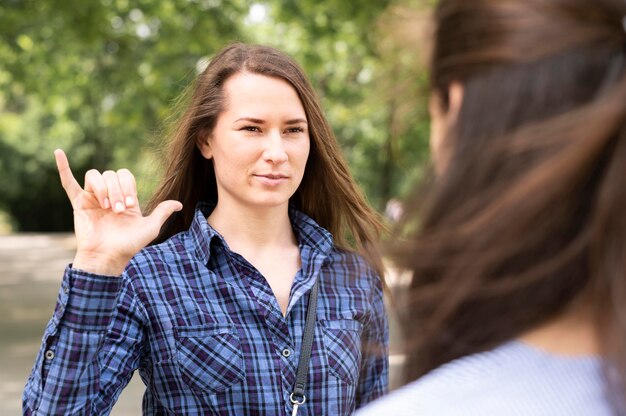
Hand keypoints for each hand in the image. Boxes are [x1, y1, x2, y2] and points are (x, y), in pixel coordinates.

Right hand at [55, 149, 181, 274]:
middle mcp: (109, 194)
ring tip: (106, 207)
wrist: (108, 257)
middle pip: (111, 174)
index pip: (126, 176)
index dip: (128, 186)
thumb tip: (180, 204)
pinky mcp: (78, 203)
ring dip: (102, 189)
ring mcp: (92, 198)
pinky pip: (68, 182)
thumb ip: (162, 212)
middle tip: (117, 210)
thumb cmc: (129, 245)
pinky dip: (62, 167)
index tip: (129, 205)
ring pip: (95, 176)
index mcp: (125, 197)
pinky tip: (58, 152)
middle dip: (116, 190)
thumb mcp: (150, 228)